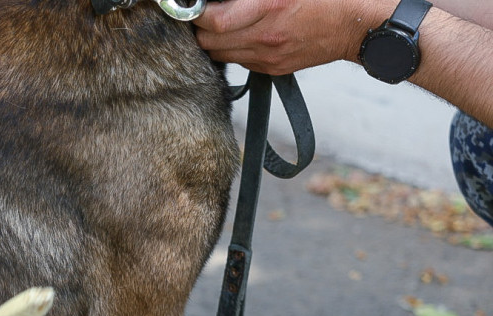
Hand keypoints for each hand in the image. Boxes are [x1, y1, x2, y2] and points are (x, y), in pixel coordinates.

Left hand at [193, 0, 383, 73]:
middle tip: (209, 12)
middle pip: (209, 42)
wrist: (358, 22)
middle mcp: (265, 37)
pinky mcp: (272, 68)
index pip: (213, 21)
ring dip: (215, 40)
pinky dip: (234, 48)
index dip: (199, 13)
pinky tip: (245, 33)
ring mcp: (268, 57)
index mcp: (269, 7)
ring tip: (225, 22)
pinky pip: (239, 61)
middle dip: (202, 27)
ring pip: (219, 55)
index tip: (199, 4)